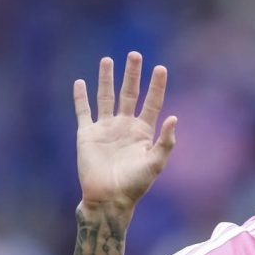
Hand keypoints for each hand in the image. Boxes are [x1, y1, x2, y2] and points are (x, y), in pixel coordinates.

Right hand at [73, 51, 176, 211]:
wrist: (109, 199)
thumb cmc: (135, 185)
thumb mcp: (155, 164)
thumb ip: (165, 142)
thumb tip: (174, 118)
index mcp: (143, 132)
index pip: (151, 102)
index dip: (156, 86)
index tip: (160, 68)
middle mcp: (125, 126)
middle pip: (129, 94)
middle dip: (132, 75)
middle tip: (135, 55)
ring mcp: (105, 128)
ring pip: (105, 97)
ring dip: (107, 79)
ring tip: (108, 60)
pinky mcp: (87, 134)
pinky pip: (83, 111)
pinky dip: (80, 97)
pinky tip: (80, 82)